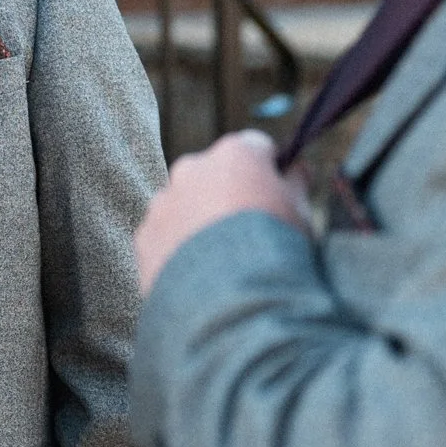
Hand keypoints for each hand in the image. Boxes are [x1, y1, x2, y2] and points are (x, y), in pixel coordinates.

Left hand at [135, 130, 308, 294]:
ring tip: (222, 261)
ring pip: (184, 204)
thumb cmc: (275, 248)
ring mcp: (164, 201)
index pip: (254, 147)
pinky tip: (198, 276)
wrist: (234, 299)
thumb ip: (295, 181)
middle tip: (247, 231)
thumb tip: (296, 168)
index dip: (268, 169)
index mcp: (234, 153)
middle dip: (227, 194)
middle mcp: (192, 168)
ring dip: (199, 221)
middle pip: (213, 174)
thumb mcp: (300, 210)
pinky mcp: (145, 235)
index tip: (276, 191)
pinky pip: (163, 236)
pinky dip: (177, 249)